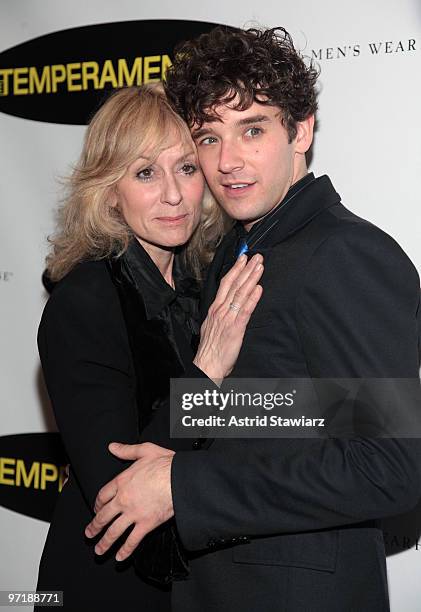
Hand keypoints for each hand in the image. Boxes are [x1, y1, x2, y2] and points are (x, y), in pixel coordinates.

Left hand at [85, 442, 173, 560]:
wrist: (180, 479)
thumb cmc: (165, 464)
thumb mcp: (144, 451)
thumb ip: (126, 450)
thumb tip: (113, 447)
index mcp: (122, 482)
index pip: (103, 495)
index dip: (97, 504)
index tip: (96, 510)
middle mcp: (124, 500)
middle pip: (104, 517)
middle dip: (94, 527)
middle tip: (89, 534)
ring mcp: (134, 514)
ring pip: (114, 531)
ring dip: (104, 543)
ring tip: (99, 550)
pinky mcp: (146, 524)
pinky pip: (132, 540)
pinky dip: (125, 550)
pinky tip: (120, 557)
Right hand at [194, 253, 262, 380]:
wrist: (207, 364)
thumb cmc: (210, 349)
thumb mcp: (210, 326)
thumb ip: (219, 314)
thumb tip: (226, 305)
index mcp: (215, 309)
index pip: (225, 284)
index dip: (235, 270)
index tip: (243, 258)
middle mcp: (220, 310)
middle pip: (234, 284)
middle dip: (246, 269)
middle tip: (256, 256)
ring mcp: (228, 318)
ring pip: (240, 293)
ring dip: (251, 278)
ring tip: (260, 266)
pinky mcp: (236, 328)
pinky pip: (245, 310)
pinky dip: (252, 298)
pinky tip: (259, 288)